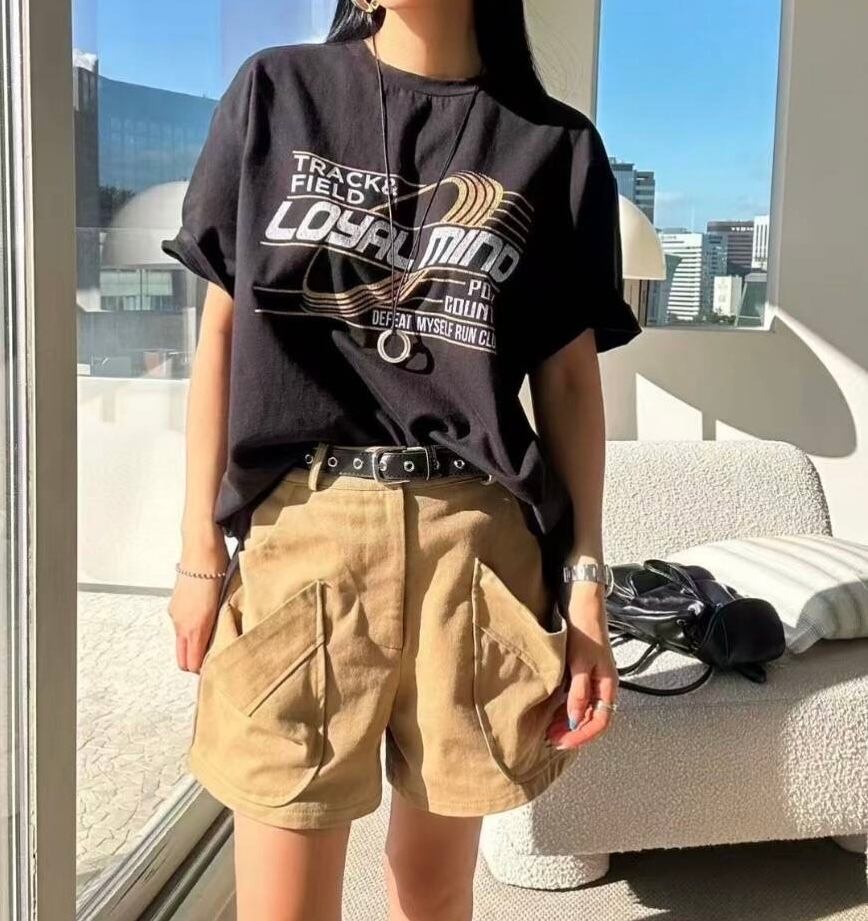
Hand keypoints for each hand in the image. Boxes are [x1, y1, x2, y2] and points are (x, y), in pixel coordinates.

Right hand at [168, 528, 228, 673]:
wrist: (201, 547)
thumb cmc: (217, 570)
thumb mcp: (224, 600)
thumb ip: (220, 626)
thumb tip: (224, 644)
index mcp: (194, 627)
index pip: (191, 664)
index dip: (203, 671)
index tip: (217, 669)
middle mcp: (181, 623)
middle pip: (183, 659)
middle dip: (195, 664)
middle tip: (214, 662)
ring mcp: (176, 614)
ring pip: (182, 643)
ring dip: (193, 647)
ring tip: (213, 642)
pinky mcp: (176, 604)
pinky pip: (181, 628)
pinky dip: (190, 632)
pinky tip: (206, 623)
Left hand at [546, 581, 618, 749]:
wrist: (581, 599)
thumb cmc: (584, 627)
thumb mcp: (580, 661)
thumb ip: (578, 690)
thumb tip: (574, 719)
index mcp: (608, 684)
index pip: (600, 721)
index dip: (582, 735)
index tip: (561, 742)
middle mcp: (602, 685)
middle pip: (591, 719)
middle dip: (572, 732)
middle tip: (549, 740)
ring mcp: (592, 679)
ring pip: (583, 710)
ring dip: (567, 722)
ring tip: (547, 730)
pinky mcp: (580, 671)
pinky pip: (576, 698)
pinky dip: (564, 708)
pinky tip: (550, 711)